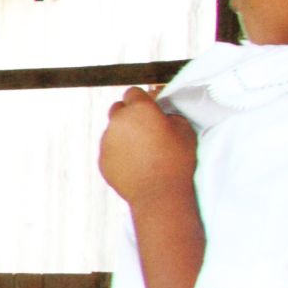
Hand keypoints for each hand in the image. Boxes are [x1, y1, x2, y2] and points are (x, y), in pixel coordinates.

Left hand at [99, 87, 198, 206]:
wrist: (160, 195)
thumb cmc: (177, 161)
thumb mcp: (185, 129)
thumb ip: (169, 114)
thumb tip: (161, 114)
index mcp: (139, 109)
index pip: (133, 93)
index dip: (143, 101)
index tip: (151, 111)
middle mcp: (118, 121)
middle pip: (119, 109)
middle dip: (130, 115)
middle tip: (146, 130)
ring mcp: (107, 141)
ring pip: (113, 130)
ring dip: (124, 135)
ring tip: (142, 152)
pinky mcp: (102, 159)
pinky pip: (110, 150)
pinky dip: (119, 153)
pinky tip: (135, 164)